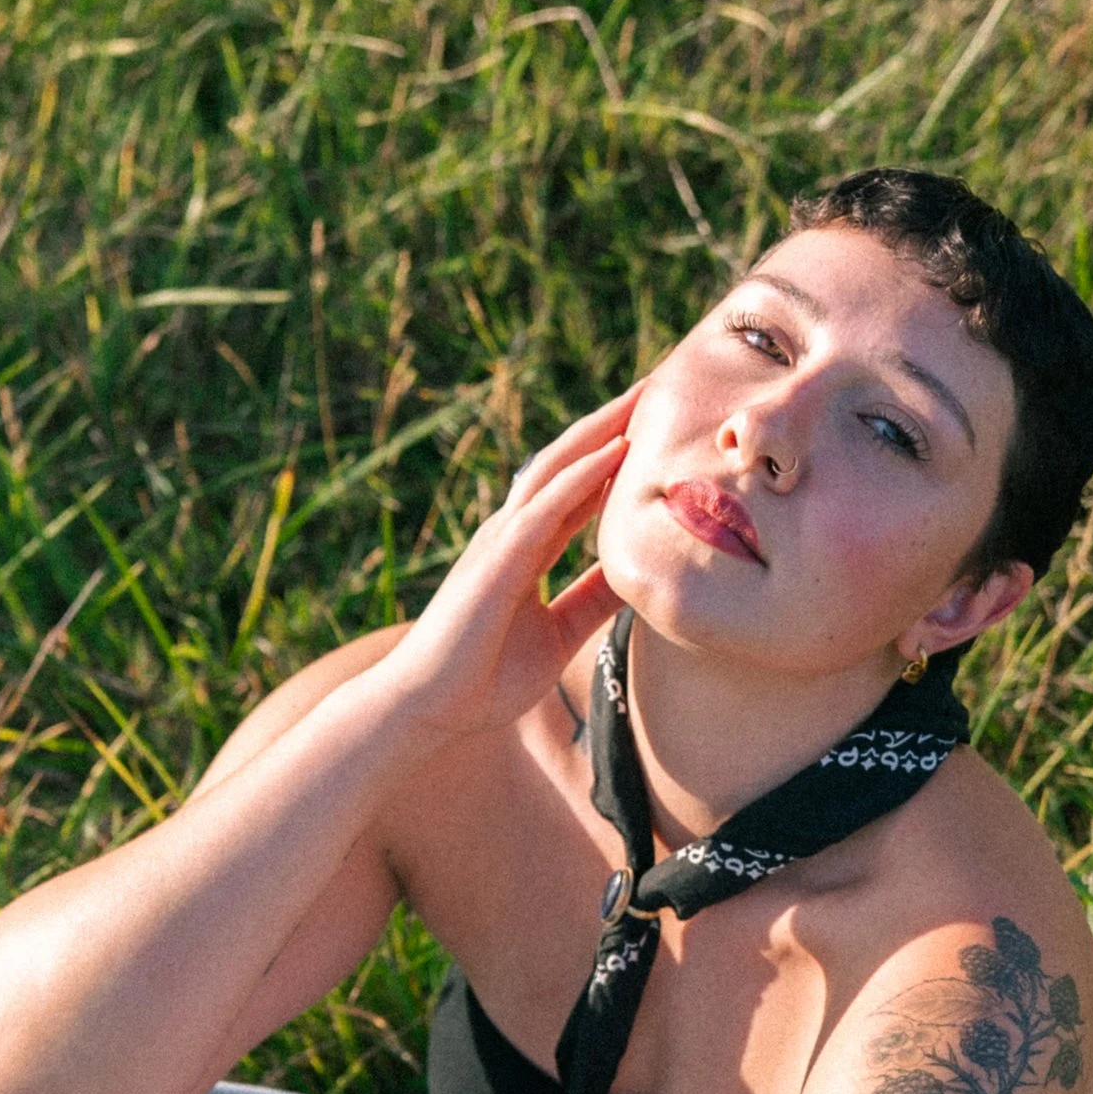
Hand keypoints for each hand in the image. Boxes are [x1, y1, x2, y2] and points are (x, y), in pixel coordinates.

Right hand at [378, 385, 634, 736]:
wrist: (430, 708)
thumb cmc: (484, 678)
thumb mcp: (559, 634)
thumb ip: (592, 601)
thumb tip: (635, 578)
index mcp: (528, 547)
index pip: (580, 487)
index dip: (618, 453)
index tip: (661, 423)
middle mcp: (514, 531)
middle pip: (570, 462)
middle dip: (613, 423)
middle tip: (658, 385)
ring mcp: (502, 541)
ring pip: (556, 470)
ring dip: (601, 431)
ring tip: (643, 397)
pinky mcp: (497, 561)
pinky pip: (544, 508)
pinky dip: (579, 477)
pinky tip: (613, 452)